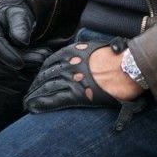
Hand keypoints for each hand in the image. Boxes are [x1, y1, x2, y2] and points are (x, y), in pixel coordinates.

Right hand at [0, 0, 35, 68]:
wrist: (12, 16)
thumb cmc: (14, 13)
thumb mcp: (19, 13)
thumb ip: (20, 25)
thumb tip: (21, 41)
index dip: (6, 55)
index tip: (20, 64)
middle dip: (18, 60)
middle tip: (40, 59)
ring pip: (0, 64)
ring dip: (21, 64)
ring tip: (41, 58)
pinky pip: (2, 66)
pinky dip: (18, 65)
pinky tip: (34, 62)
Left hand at [24, 38, 141, 112]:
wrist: (128, 66)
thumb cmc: (118, 57)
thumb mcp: (97, 47)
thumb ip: (85, 51)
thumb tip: (83, 53)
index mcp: (73, 52)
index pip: (50, 63)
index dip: (42, 73)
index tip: (38, 80)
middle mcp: (68, 64)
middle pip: (45, 76)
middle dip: (35, 86)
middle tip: (28, 94)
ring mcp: (71, 79)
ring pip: (45, 88)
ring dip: (34, 96)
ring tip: (27, 103)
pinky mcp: (77, 94)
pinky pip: (54, 100)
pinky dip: (41, 104)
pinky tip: (33, 108)